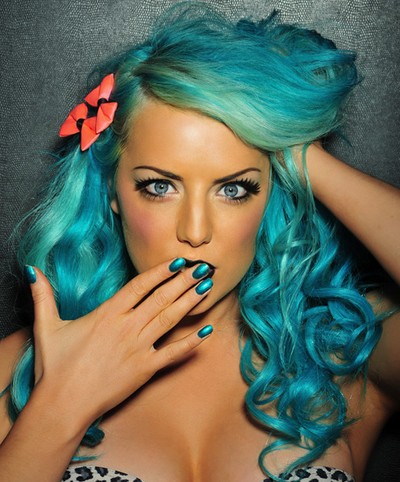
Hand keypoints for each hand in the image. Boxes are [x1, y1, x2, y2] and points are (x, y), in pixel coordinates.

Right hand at [26, 259, 212, 426]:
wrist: (63, 405)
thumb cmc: (55, 366)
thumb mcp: (47, 326)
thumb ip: (44, 295)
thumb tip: (32, 269)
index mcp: (107, 314)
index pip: (139, 285)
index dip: (160, 272)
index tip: (178, 261)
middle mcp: (127, 327)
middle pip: (160, 298)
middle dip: (183, 281)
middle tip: (203, 267)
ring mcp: (139, 348)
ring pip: (170, 319)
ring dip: (190, 302)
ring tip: (207, 287)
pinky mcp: (145, 369)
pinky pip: (173, 353)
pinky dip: (191, 342)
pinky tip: (207, 331)